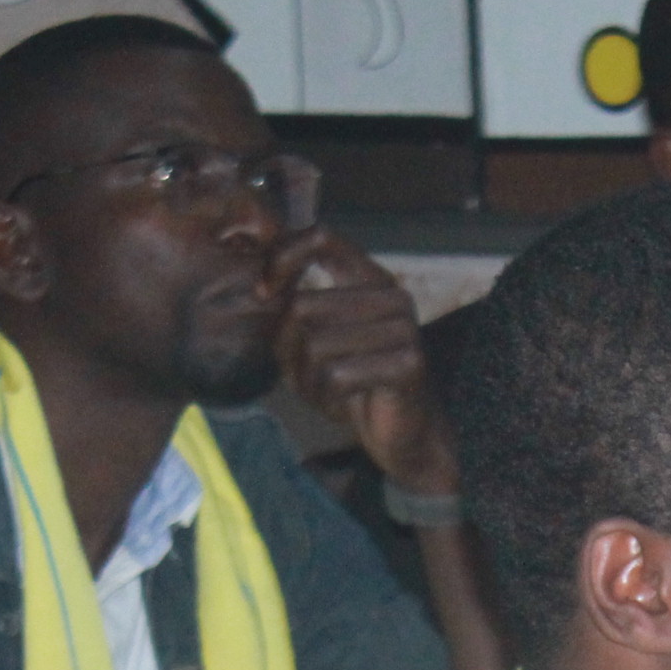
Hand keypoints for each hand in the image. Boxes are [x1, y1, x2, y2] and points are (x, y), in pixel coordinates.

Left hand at [270, 230, 458, 496]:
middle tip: (305, 378)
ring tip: (324, 394)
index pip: (322, 237)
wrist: (406, 432)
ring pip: (316, 345)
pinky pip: (337, 375)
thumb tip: (262, 290)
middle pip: (304, 306)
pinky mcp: (407, 364)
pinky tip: (341, 406)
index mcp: (371, 278)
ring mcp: (404, 328)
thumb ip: (292, 308)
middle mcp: (391, 295)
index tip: (262, 294)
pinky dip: (327, 399)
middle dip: (290, 351)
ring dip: (307, 381)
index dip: (283, 258)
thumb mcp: (317, 338)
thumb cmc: (356, 382)